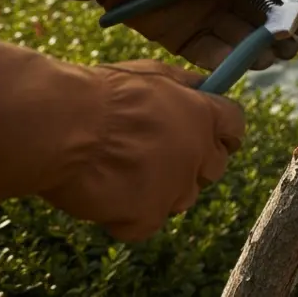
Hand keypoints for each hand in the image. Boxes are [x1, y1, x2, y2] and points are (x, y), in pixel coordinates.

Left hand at [0, 0, 297, 69]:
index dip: (292, 4)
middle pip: (262, 19)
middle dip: (280, 33)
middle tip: (290, 44)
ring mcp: (207, 19)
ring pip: (241, 39)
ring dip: (258, 49)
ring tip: (271, 56)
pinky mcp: (185, 40)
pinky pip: (211, 54)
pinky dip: (227, 61)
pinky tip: (240, 63)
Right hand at [38, 59, 245, 241]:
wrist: (63, 126)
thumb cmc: (101, 94)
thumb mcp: (151, 73)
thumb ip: (184, 83)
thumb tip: (204, 85)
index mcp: (204, 115)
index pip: (234, 126)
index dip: (220, 131)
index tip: (207, 134)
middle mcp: (199, 153)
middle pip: (214, 167)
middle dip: (194, 162)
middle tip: (156, 155)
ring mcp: (175, 188)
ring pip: (182, 197)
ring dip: (161, 189)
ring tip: (122, 171)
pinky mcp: (147, 217)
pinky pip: (145, 223)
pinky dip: (126, 215)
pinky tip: (105, 194)